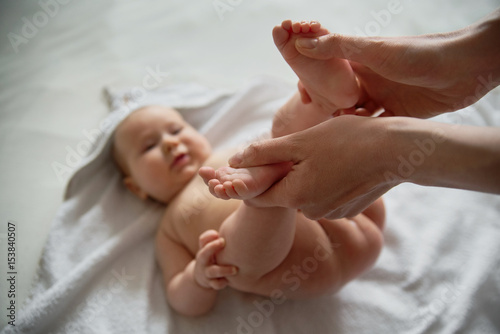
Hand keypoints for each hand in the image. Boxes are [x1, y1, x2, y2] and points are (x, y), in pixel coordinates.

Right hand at [194, 230, 237, 289]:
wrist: (201, 277)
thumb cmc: (211, 257)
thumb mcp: (210, 247)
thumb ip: (213, 238)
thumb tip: (216, 233)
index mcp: (204, 250)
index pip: (203, 241)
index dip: (209, 237)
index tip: (221, 236)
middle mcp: (203, 261)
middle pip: (203, 254)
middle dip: (211, 247)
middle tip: (223, 241)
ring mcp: (206, 273)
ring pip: (212, 272)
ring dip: (224, 270)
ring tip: (235, 269)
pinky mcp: (211, 283)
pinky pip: (216, 285)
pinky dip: (222, 283)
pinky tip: (229, 281)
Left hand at [228, 115, 395, 219]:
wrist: (396, 151)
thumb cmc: (347, 140)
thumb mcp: (300, 142)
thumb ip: (264, 153)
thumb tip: (234, 160)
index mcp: (294, 196)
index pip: (256, 196)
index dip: (248, 180)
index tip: (251, 164)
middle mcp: (310, 211)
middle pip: (282, 193)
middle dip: (280, 172)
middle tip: (296, 146)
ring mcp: (330, 212)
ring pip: (303, 193)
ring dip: (303, 175)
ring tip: (322, 151)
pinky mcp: (346, 209)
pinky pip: (323, 195)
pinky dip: (322, 180)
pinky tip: (338, 162)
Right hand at [295, 9, 499, 117]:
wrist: (465, 68)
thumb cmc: (419, 53)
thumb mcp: (374, 50)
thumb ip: (338, 48)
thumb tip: (301, 44)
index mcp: (361, 63)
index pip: (331, 73)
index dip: (316, 84)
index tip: (304, 98)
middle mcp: (371, 80)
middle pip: (343, 98)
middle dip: (332, 110)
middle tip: (323, 125)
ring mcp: (386, 98)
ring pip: (359, 116)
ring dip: (350, 125)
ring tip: (342, 135)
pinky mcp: (401, 115)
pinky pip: (379, 128)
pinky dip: (371, 135)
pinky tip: (363, 144)